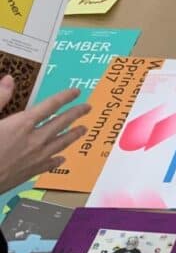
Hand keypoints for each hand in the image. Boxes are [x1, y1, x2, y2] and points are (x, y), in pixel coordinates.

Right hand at [0, 77, 90, 191]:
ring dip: (73, 135)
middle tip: (88, 107)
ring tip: (84, 130)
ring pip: (60, 143)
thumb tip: (10, 79)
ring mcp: (34, 158)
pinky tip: (62, 159)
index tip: (76, 91)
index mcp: (22, 124)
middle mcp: (33, 140)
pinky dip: (57, 160)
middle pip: (61, 123)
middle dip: (76, 114)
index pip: (50, 106)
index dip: (64, 97)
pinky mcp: (29, 173)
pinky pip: (49, 164)